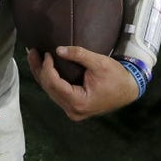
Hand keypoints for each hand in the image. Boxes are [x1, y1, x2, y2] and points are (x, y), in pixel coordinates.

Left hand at [25, 47, 139, 120]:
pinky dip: (49, 80)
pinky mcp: (73, 106)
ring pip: (50, 91)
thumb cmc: (116, 77)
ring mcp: (72, 110)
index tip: (47, 53)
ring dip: (41, 74)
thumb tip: (58, 50)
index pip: (55, 84)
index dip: (48, 68)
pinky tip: (43, 68)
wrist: (128, 89)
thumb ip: (79, 55)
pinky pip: (56, 93)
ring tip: (33, 57)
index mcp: (79, 102)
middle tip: (32, 52)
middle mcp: (73, 110)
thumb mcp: (99, 63)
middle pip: (49, 89)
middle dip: (39, 70)